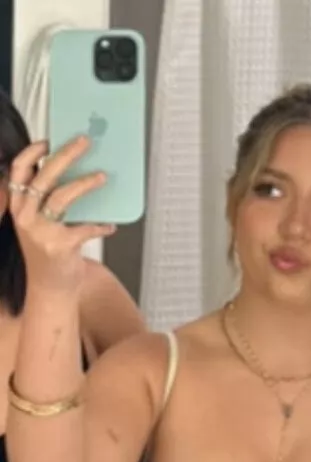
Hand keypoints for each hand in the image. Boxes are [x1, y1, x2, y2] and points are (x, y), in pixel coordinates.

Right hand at [8, 137, 114, 293]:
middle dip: (66, 155)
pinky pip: (84, 228)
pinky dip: (100, 225)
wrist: (49, 289)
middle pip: (44, 176)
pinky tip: (111, 225)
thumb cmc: (48, 252)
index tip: (49, 141)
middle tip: (85, 142)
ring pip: (61, 196)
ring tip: (102, 176)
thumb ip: (46, 201)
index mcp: (18, 206)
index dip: (32, 153)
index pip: (18, 171)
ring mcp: (41, 232)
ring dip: (85, 183)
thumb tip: (74, 171)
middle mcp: (25, 216)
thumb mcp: (38, 224)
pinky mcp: (60, 247)